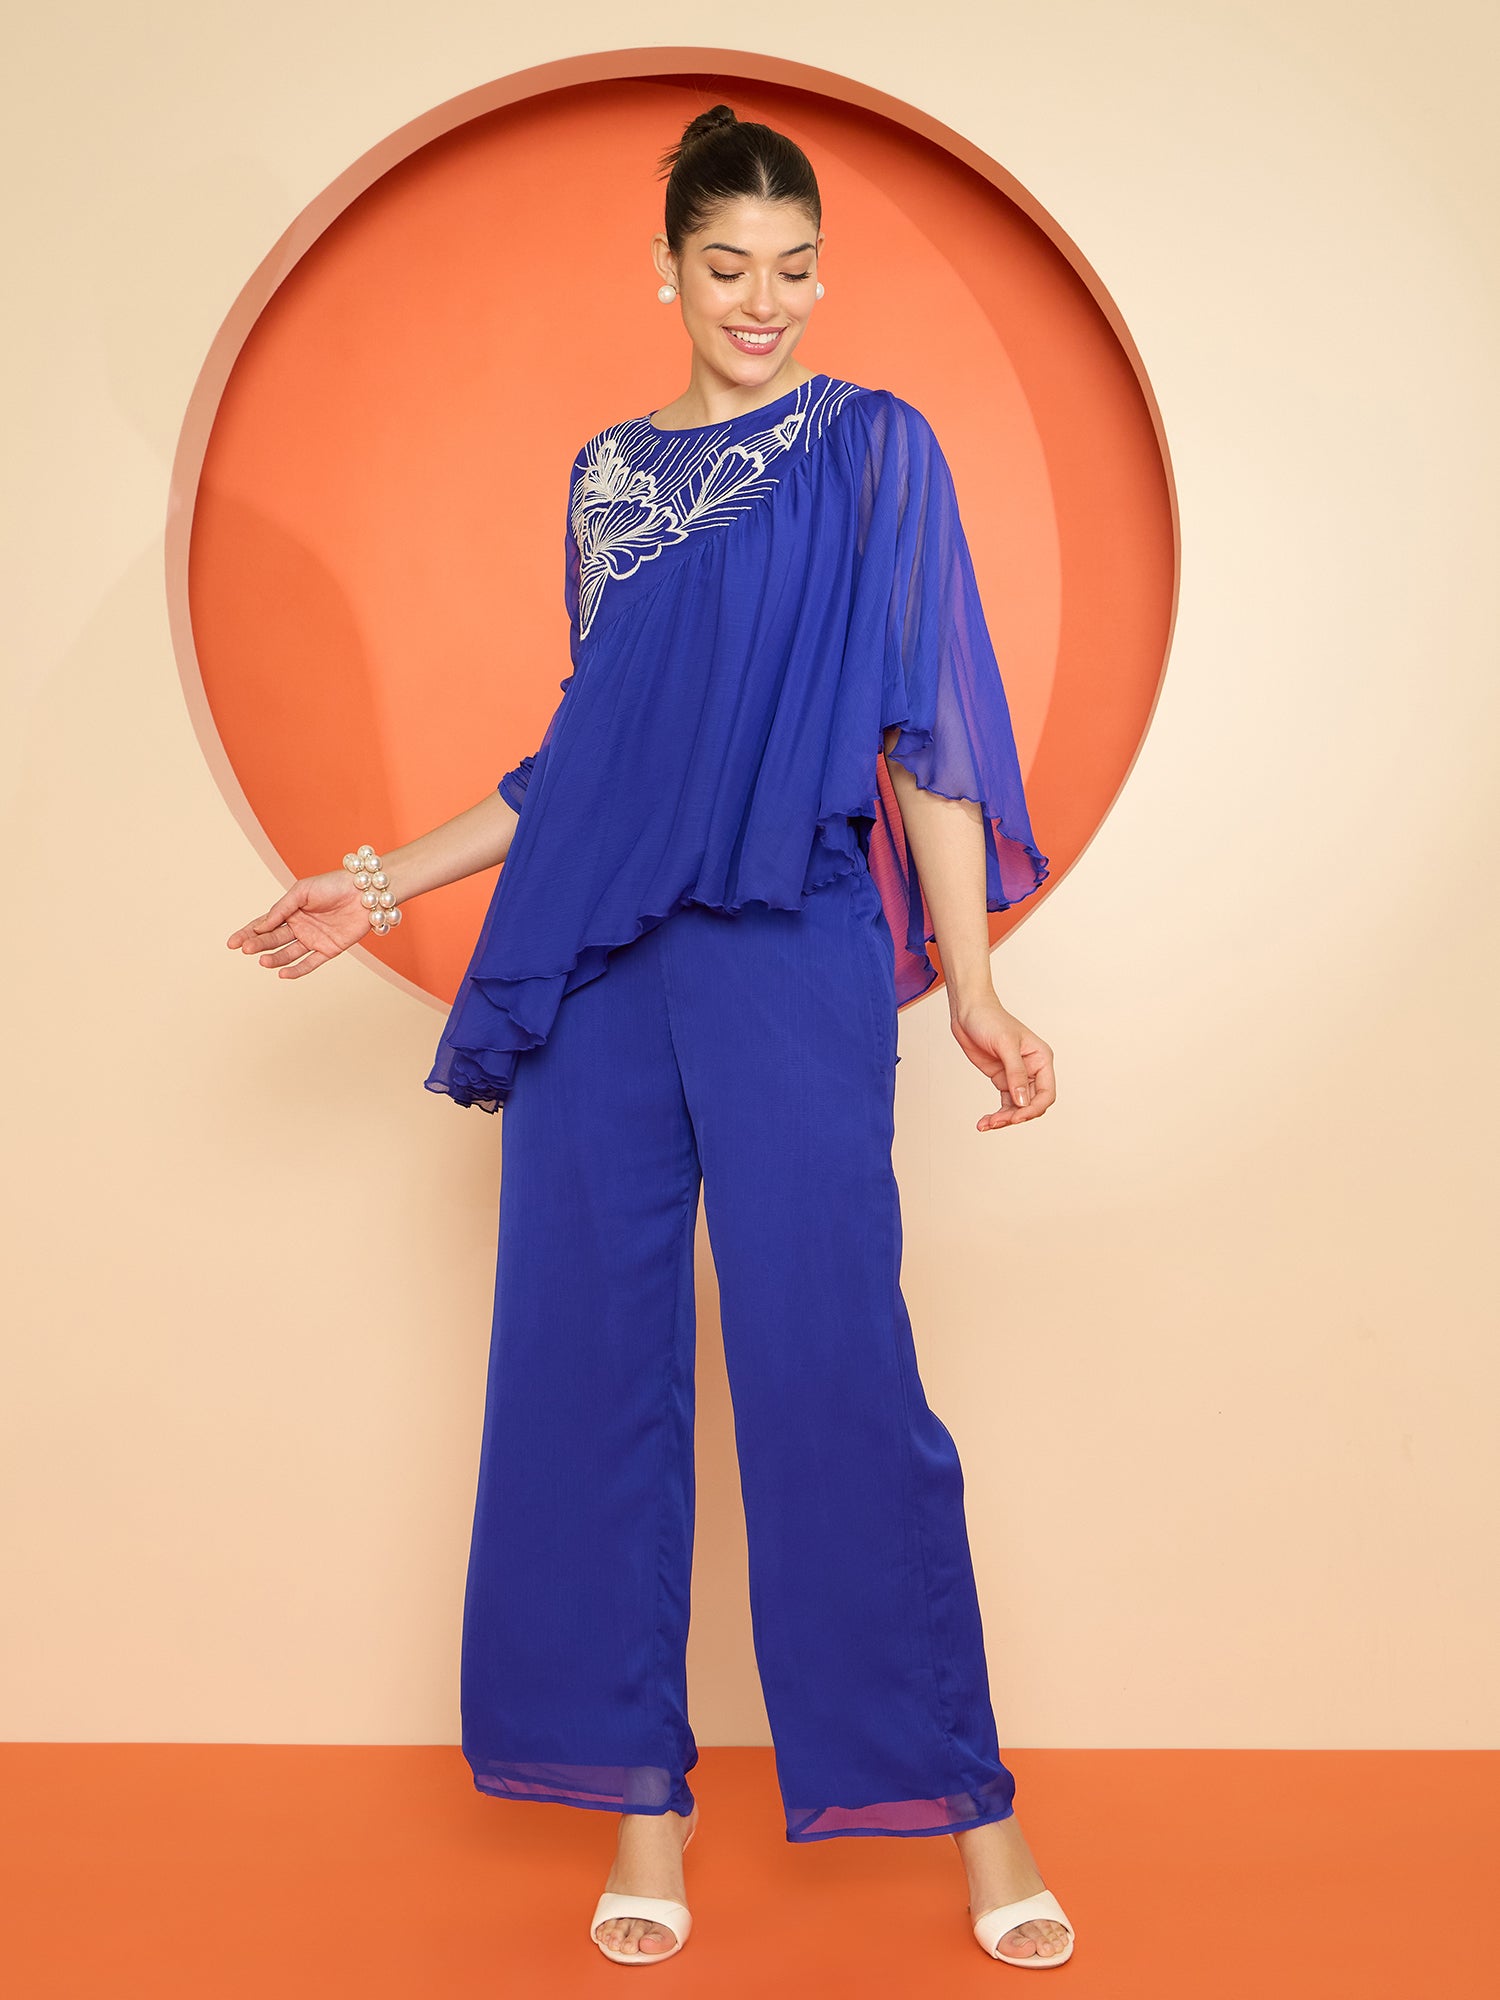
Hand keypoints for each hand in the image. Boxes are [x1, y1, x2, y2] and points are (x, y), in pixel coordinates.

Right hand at [225, 868, 373, 978]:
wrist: (365, 891)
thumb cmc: (332, 885)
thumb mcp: (302, 891)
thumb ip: (281, 909)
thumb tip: (260, 926)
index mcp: (290, 911)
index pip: (263, 924)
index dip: (247, 933)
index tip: (232, 943)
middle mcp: (300, 927)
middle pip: (273, 939)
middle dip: (258, 944)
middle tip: (247, 949)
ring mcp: (313, 939)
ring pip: (288, 952)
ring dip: (275, 958)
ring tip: (263, 961)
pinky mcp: (329, 950)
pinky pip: (310, 963)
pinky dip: (297, 969)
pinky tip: (282, 974)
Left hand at [949, 993, 1055, 1131]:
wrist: (968, 1012)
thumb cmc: (990, 1020)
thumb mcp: (1005, 1045)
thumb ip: (1015, 1073)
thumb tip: (1022, 1102)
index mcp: (1041, 1059)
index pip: (1046, 1093)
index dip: (1033, 1108)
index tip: (1016, 1117)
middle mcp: (1033, 1070)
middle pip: (1031, 1104)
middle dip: (1016, 1116)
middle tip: (996, 1122)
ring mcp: (1017, 1076)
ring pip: (1017, 1107)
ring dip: (1004, 1119)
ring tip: (986, 1124)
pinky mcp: (1002, 1079)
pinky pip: (1005, 1103)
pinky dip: (996, 1114)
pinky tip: (984, 1122)